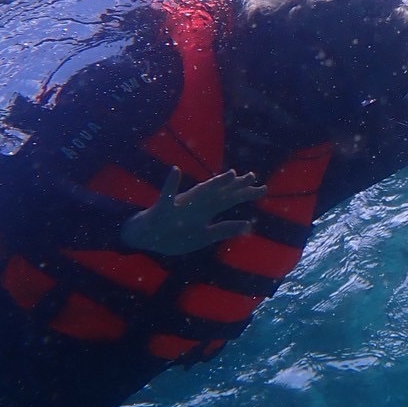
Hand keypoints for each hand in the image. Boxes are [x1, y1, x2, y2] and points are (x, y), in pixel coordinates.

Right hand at [120, 167, 267, 255]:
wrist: (145, 235)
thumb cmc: (176, 234)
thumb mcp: (205, 236)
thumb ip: (224, 229)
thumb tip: (248, 225)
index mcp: (204, 210)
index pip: (228, 200)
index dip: (244, 194)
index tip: (262, 188)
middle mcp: (195, 204)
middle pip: (219, 194)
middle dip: (237, 187)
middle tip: (254, 178)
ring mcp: (179, 205)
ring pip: (199, 193)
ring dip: (213, 183)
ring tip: (228, 174)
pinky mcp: (162, 209)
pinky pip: (166, 195)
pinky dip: (170, 183)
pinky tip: (175, 170)